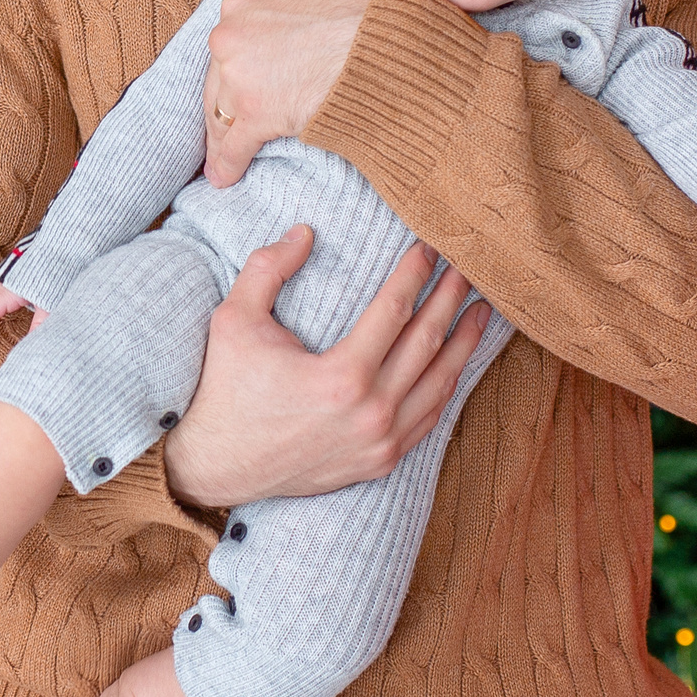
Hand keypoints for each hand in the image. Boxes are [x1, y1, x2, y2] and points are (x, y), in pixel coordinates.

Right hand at [165, 228, 494, 509]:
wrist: (215, 465)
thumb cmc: (224, 389)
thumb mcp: (234, 320)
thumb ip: (268, 268)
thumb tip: (305, 231)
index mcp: (341, 377)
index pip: (396, 311)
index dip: (416, 274)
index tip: (429, 248)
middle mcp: (371, 413)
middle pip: (428, 343)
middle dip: (450, 299)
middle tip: (468, 267)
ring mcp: (380, 443)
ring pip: (440, 384)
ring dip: (465, 344)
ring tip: (481, 310)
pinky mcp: (379, 462)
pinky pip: (428, 420)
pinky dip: (447, 387)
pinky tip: (457, 363)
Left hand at [200, 0, 381, 187]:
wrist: (390, 42)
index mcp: (243, 2)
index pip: (234, 39)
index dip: (245, 60)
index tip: (254, 76)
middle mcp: (231, 37)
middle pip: (221, 77)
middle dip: (228, 98)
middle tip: (237, 118)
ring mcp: (239, 78)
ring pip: (223, 112)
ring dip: (225, 133)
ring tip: (228, 152)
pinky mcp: (255, 117)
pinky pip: (232, 147)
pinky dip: (227, 164)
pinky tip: (226, 177)